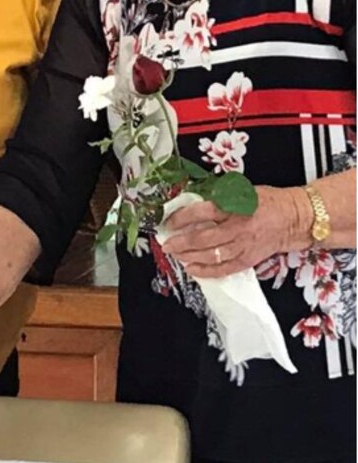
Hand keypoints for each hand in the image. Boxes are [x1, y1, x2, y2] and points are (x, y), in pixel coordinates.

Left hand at [162, 185, 306, 277]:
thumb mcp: (243, 191)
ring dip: (190, 256)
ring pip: (212, 255)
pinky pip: (225, 269)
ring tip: (176, 255)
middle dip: (181, 242)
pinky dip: (207, 271)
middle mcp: (238, 227)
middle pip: (204, 238)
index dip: (182, 217)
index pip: (202, 212)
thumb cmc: (270, 202)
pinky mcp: (249, 259)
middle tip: (166, 243)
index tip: (169, 221)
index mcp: (236, 206)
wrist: (295, 218)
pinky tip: (193, 269)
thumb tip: (196, 204)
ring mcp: (244, 246)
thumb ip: (220, 198)